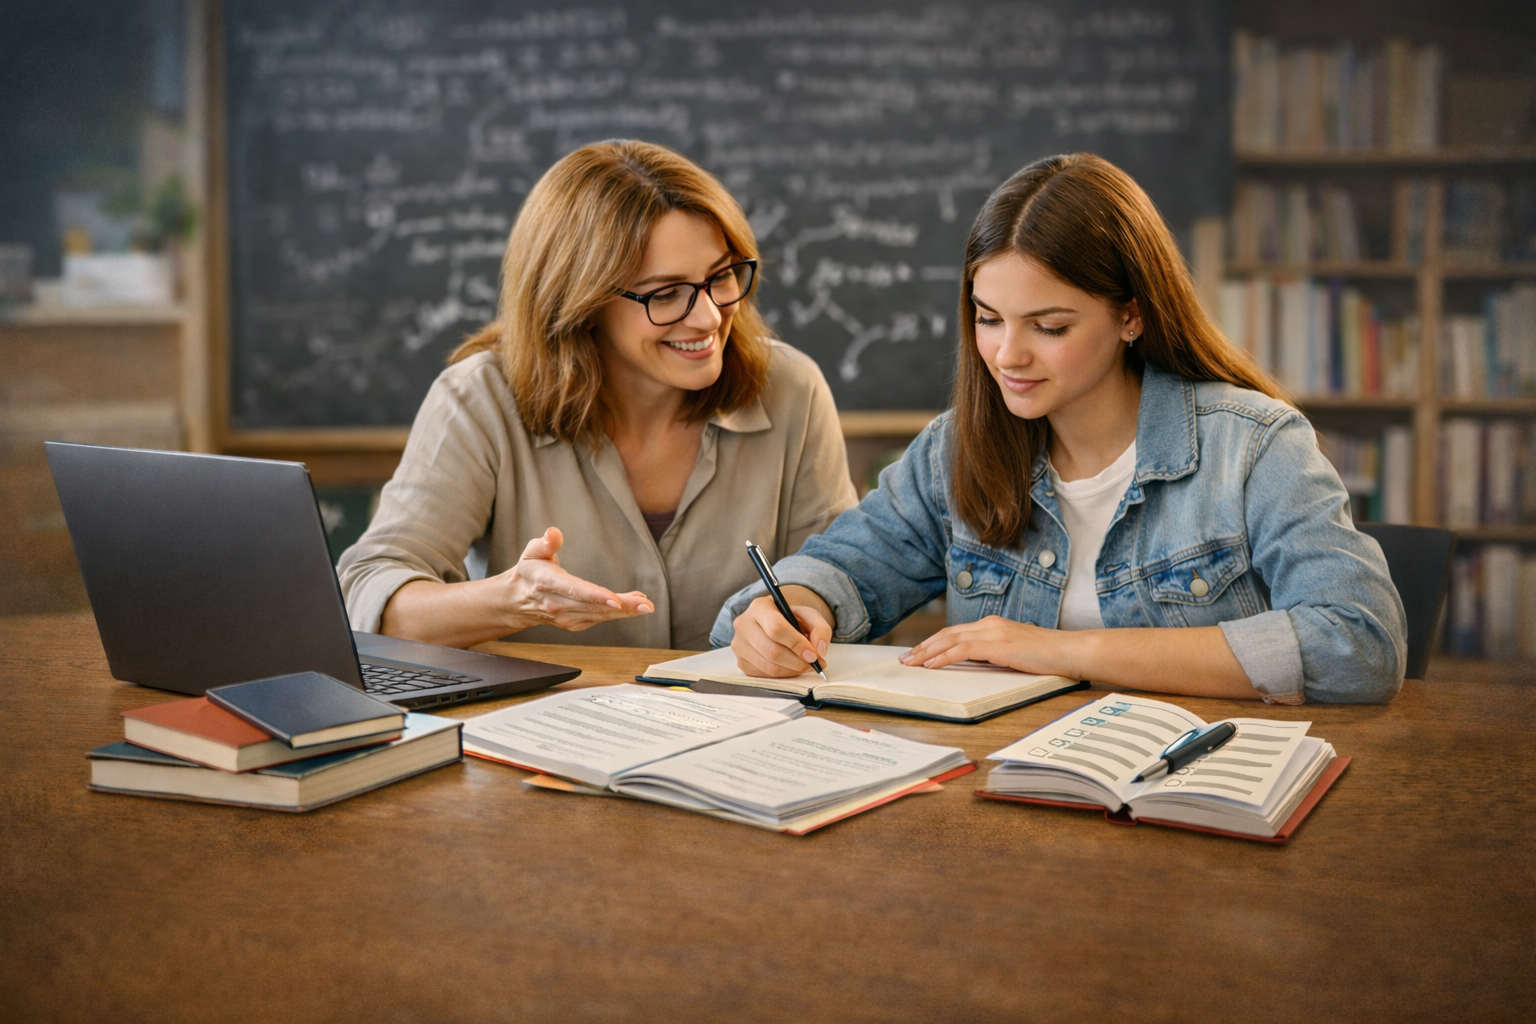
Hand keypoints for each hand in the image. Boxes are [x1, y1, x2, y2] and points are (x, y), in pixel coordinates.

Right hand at [498, 527, 652, 631]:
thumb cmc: (529, 571)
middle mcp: (556, 604)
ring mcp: (565, 617)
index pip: (574, 590)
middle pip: (593, 606)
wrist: (516, 601)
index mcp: (547, 583)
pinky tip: (633, 605)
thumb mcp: (531, 552)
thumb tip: (553, 533)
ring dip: (625, 611)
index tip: (616, 600)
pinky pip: (598, 619)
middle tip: (646, 604)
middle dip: (622, 606)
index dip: (596, 596)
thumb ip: (544, 543)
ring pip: (599, 615)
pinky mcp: (574, 624)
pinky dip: (617, 614)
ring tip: (646, 604)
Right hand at [731, 586, 832, 677]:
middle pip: (772, 651)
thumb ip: (820, 628)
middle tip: (814, 664)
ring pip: (769, 667)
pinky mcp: (741, 662)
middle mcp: (743, 624)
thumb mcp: (808, 615)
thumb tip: (819, 650)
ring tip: (805, 665)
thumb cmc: (790, 618)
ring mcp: (739, 645)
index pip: (776, 628)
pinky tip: (791, 667)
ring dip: (792, 670)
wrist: (773, 622)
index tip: (813, 655)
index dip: (796, 644)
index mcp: (759, 607)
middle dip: (797, 662)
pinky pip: (764, 675)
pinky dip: (783, 675)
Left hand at [900, 615, 1077, 675]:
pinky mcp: (998, 645)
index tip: (918, 653)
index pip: (955, 632)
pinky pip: (963, 650)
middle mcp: (990, 624)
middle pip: (947, 633)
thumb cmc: (1049, 656)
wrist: (1071, 650)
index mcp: (993, 625)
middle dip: (923, 646)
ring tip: (911, 663)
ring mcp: (994, 632)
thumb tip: (977, 664)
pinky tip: (931, 665)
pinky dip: (944, 657)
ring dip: (927, 652)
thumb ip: (996, 654)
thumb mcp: (1016, 653)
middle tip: (905, 659)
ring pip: (950, 640)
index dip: (933, 642)